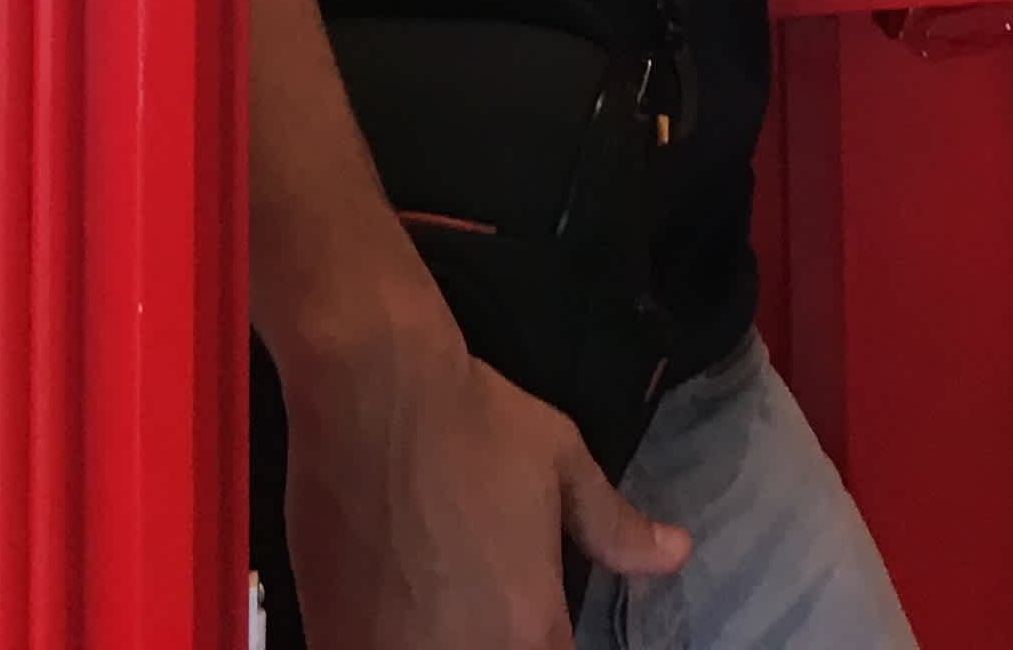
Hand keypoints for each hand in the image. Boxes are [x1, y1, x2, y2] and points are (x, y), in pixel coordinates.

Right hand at [277, 317, 687, 649]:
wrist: (374, 388)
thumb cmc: (475, 420)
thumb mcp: (560, 461)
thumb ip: (615, 526)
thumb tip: (678, 554)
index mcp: (533, 628)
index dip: (540, 637)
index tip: (526, 610)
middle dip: (486, 637)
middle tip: (469, 598)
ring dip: (432, 638)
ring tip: (428, 600)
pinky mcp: (334, 639)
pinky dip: (379, 635)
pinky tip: (383, 607)